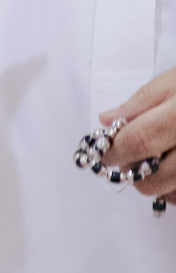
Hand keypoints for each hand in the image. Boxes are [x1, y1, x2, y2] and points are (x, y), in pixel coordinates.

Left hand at [99, 67, 175, 203]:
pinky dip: (175, 191)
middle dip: (134, 173)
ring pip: (172, 194)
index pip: (140, 140)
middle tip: (128, 159)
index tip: (104, 153)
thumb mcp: (175, 79)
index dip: (115, 151)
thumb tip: (108, 120)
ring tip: (157, 162)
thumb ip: (143, 101)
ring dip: (156, 184)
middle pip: (155, 178)